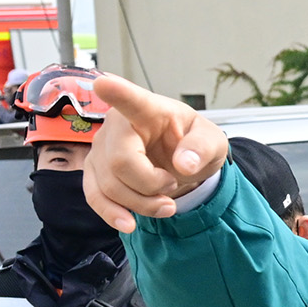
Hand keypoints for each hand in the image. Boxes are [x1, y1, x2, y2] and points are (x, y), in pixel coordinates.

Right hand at [84, 77, 229, 231]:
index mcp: (149, 109)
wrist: (181, 161)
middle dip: (150, 185)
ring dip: (141, 204)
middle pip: (120, 162)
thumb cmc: (192, 143)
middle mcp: (117, 125)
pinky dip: (112, 214)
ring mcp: (101, 148)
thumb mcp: (212, 142)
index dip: (118, 93)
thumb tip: (184, 164)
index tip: (103, 82)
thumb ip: (202, 148)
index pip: (132, 100)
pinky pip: (95, 196)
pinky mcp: (96, 171)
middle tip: (173, 185)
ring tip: (166, 205)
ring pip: (109, 185)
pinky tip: (129, 223)